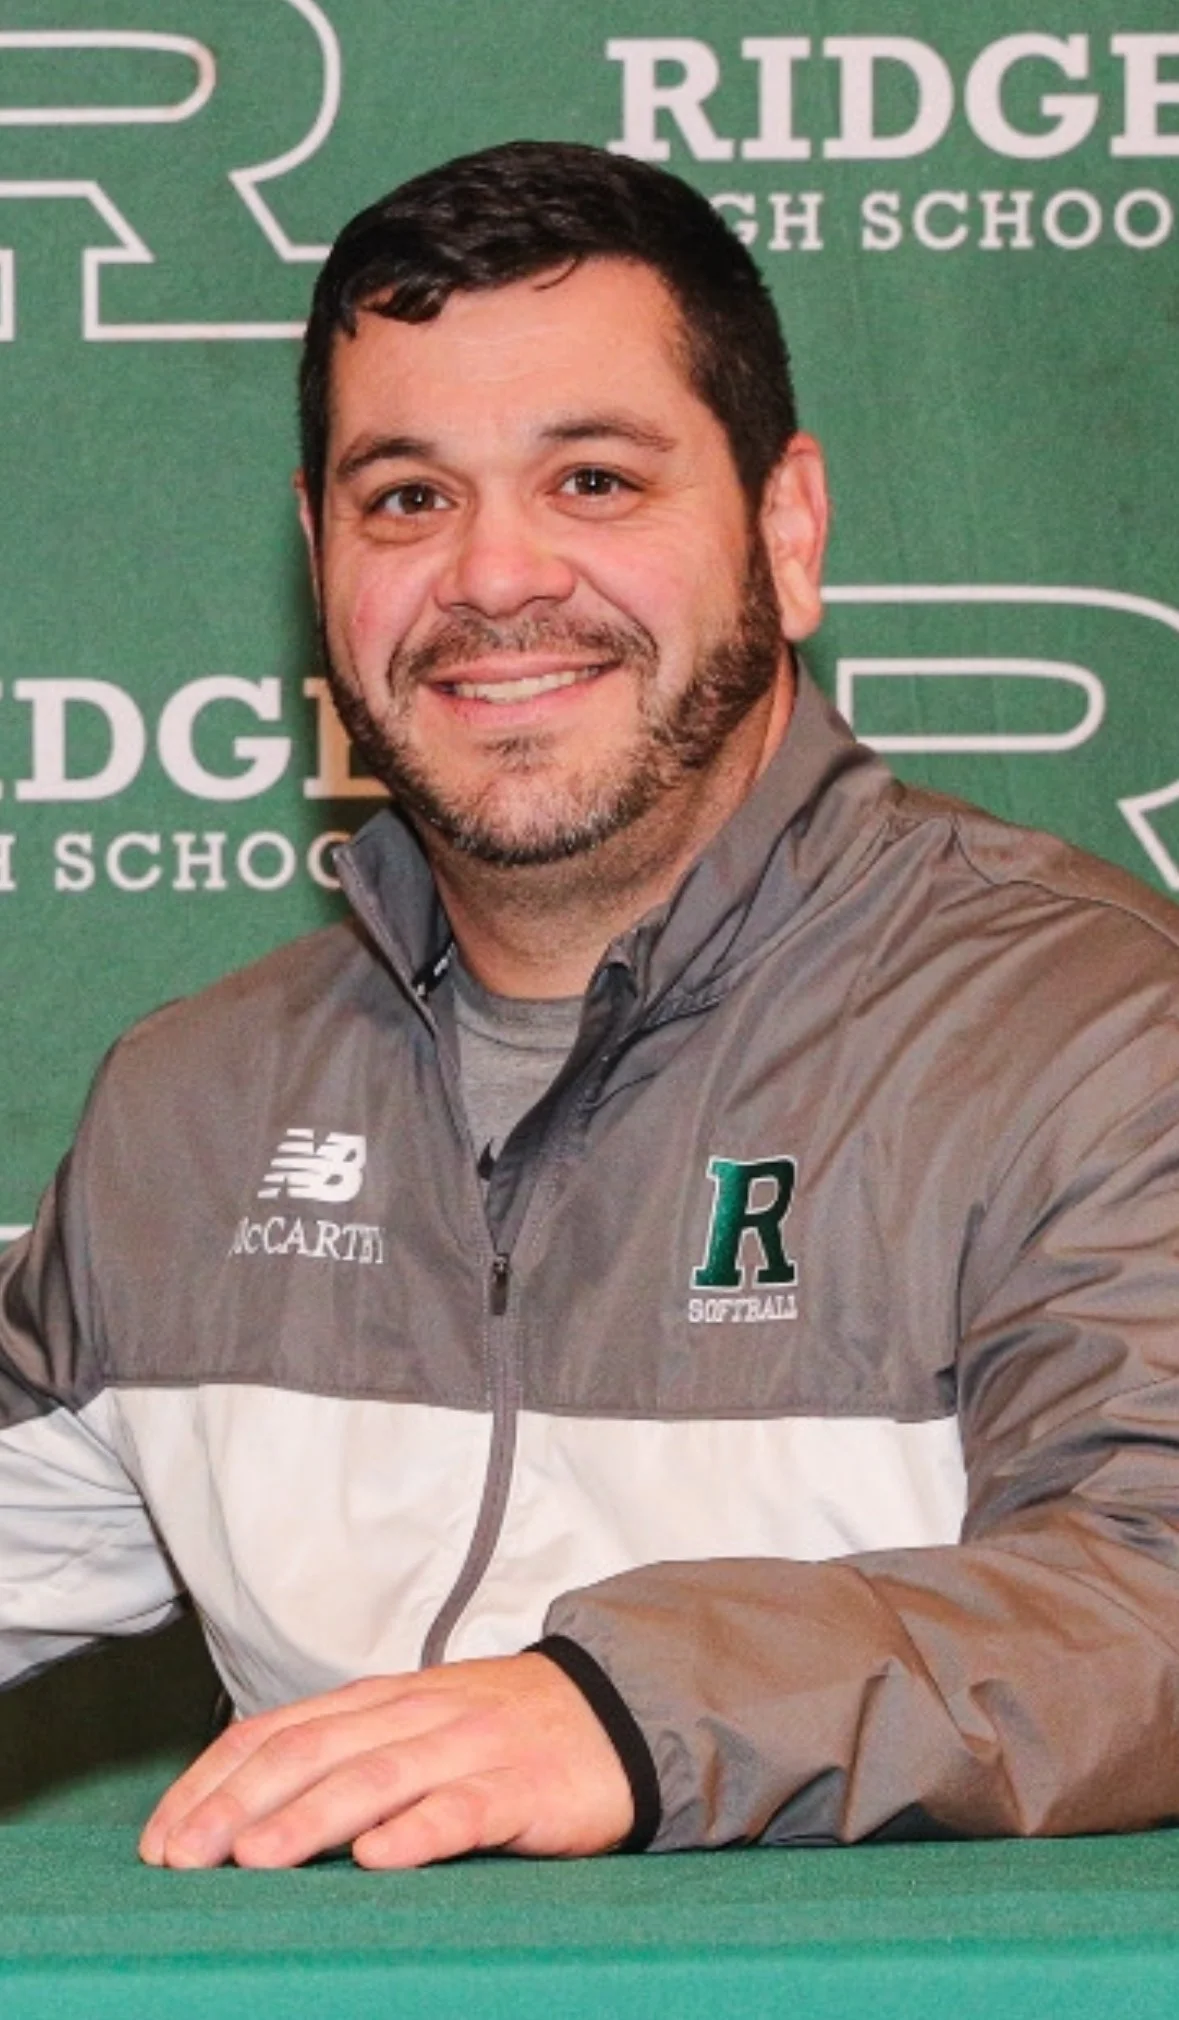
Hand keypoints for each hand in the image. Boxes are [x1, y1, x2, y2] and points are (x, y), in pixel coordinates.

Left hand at [138, 1652, 634, 1869]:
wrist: (617, 1710)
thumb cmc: (499, 1733)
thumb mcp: (415, 1727)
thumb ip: (345, 1753)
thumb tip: (245, 1808)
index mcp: (379, 1701)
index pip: (277, 1732)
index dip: (214, 1783)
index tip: (163, 1839)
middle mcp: (414, 1715)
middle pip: (312, 1752)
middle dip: (239, 1806)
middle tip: (184, 1860)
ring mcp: (469, 1747)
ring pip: (377, 1776)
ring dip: (310, 1818)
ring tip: (255, 1860)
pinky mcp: (523, 1786)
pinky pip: (465, 1807)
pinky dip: (419, 1830)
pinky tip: (379, 1859)